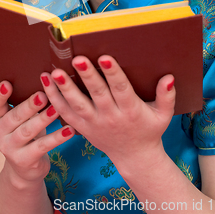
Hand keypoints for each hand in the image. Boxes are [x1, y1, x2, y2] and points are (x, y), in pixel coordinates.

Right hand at [0, 81, 73, 184]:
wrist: (24, 168)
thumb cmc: (25, 131)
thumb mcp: (21, 118)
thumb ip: (25, 100)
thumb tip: (46, 77)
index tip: (8, 83)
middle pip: (14, 116)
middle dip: (29, 105)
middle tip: (42, 95)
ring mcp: (10, 149)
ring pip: (28, 131)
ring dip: (43, 119)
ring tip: (57, 110)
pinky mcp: (24, 160)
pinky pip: (42, 146)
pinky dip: (57, 138)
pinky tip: (69, 130)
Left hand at [40, 56, 174, 170]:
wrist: (134, 157)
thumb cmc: (149, 130)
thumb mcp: (163, 115)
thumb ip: (166, 96)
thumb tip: (168, 77)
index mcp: (131, 111)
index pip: (121, 90)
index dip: (113, 73)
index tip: (104, 57)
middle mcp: (111, 117)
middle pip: (97, 95)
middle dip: (87, 76)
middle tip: (77, 59)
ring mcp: (94, 124)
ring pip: (77, 106)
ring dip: (64, 89)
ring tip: (54, 72)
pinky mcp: (82, 128)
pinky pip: (65, 114)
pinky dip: (54, 99)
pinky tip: (46, 81)